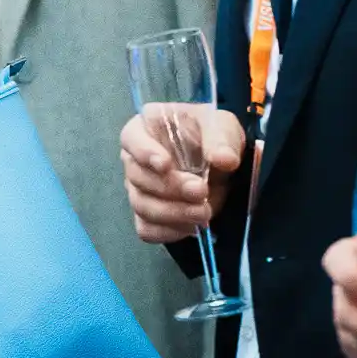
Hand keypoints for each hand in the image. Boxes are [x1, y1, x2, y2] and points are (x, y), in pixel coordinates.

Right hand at [120, 105, 245, 242]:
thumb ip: (221, 139)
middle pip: (138, 178)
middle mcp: (134, 160)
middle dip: (170, 188)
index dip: (145, 153)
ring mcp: (138, 189)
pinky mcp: (148, 215)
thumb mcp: (222, 126)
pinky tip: (192, 227)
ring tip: (203, 212)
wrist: (221, 162)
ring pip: (142, 206)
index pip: (132, 139)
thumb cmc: (212, 136)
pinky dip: (168, 231)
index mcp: (145, 129)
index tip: (166, 165)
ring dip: (173, 213)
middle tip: (201, 191)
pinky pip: (147, 229)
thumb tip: (224, 159)